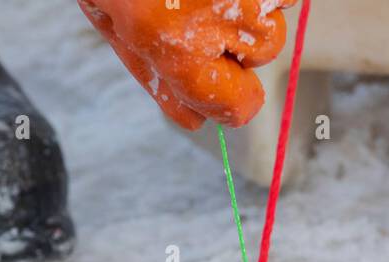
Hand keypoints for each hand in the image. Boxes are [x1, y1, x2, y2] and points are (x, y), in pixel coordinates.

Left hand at [79, 0, 297, 129]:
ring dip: (252, 1)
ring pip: (274, 9)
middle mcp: (218, 16)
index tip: (232, 90)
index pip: (238, 106)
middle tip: (202, 7)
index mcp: (179, 49)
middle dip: (243, 37)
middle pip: (263, 51)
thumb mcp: (114, 26)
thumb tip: (197, 121)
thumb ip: (160, 78)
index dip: (235, 101)